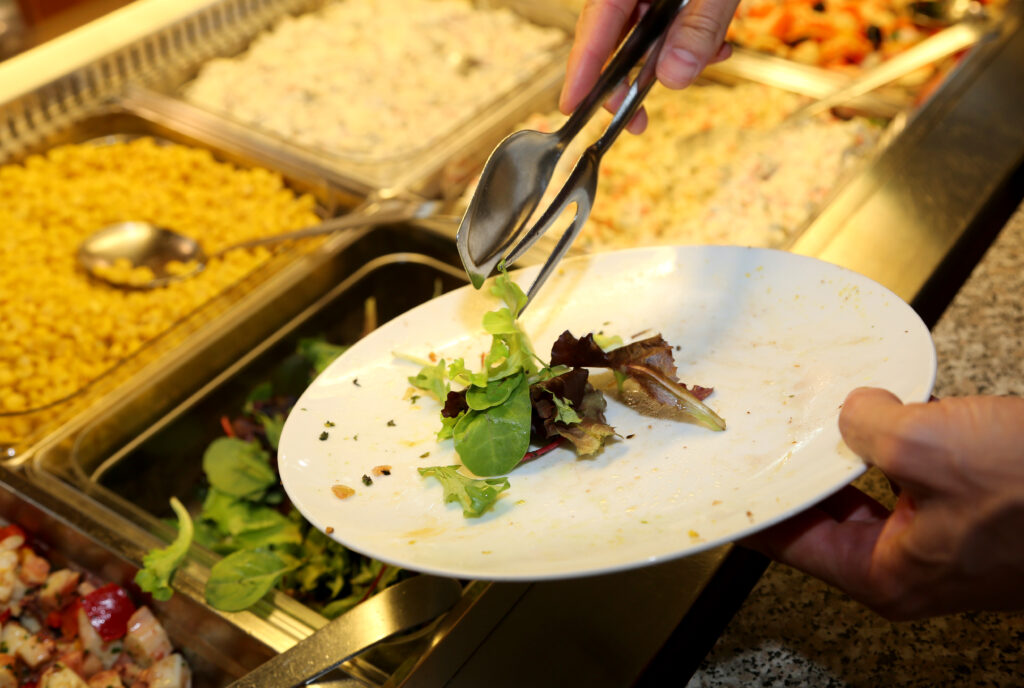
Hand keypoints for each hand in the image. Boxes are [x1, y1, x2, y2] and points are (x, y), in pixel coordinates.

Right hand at [560, 0, 738, 133]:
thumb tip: (674, 77)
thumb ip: (699, 27)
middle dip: (631, 79)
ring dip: (673, 57)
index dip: (583, 70)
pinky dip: (691, 37)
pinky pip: (671, 19)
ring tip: (708, 60)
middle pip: (615, 36)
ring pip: (648, 32)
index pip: (595, 26)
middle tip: (637, 120)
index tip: (573, 105)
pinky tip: (718, 44)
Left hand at [742, 387, 1023, 619]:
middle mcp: (907, 568)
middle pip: (820, 519)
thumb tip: (851, 412)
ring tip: (808, 418)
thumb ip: (866, 428)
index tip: (722, 481)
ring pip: (862, 496)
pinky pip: (904, 479)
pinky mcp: (969, 513)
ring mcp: (940, 542)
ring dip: (841, 456)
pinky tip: (873, 417)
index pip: (787, 543)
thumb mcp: (928, 445)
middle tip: (761, 435)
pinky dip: (885, 449)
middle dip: (795, 472)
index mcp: (884, 576)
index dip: (753, 506)